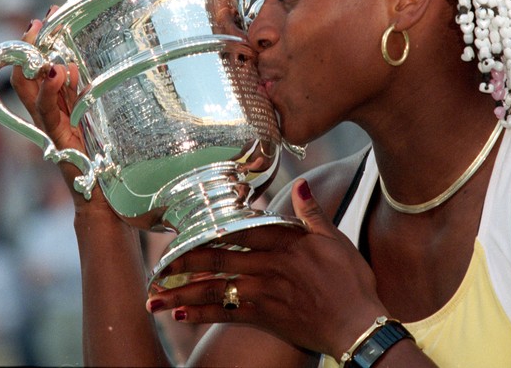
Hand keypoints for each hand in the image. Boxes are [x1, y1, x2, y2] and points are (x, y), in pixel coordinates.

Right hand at [10, 10, 97, 208]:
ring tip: (42, 34)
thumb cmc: (102, 161)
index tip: (47, 16)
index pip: (38, 69)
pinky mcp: (58, 140)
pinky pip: (49, 112)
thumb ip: (81, 95)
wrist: (102, 199)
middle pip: (26, 74)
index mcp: (57, 108)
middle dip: (28, 45)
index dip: (37, 43)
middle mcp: (47, 116)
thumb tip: (74, 64)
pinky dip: (50, 90)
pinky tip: (58, 71)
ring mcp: (50, 127)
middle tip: (39, 19)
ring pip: (30, 89)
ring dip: (35, 59)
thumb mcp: (94, 118)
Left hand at [146, 179, 387, 357]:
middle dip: (183, 262)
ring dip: (182, 292)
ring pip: (215, 288)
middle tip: (155, 264)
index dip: (209, 230)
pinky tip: (180, 313)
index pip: (239, 230)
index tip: (183, 230)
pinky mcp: (264, 317)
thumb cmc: (351, 281)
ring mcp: (263, 292)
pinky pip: (226, 314)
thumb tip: (301, 184)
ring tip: (153, 297)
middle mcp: (268, 265)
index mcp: (284, 242)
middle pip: (218, 259)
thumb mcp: (335, 239)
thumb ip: (312, 213)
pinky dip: (202, 313)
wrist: (358, 325)